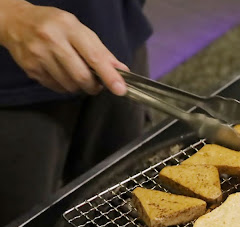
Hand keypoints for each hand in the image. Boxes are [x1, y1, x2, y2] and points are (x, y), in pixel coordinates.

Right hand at [0, 0, 127, 94]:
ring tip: (78, 75)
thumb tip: (121, 70)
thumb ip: (101, 51)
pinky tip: (62, 74)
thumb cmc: (54, 25)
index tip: (121, 89)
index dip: (109, 76)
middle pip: (81, 76)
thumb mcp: (79, 29)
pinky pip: (56, 88)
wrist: (15, 22)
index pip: (94, 56)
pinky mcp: (31, 69)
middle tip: (97, 83)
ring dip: (79, 87)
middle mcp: (52, 41)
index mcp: (69, 28)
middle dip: (94, 86)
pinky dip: (65, 86)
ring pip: (69, 85)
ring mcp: (39, 56)